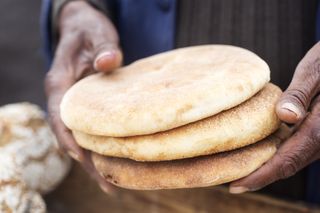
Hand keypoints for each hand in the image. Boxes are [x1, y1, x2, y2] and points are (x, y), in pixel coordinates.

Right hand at [45, 1, 121, 193]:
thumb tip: (109, 62)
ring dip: (94, 160)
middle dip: (86, 161)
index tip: (83, 159)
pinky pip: (89, 131)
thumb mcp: (96, 34)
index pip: (60, 116)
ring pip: (80, 138)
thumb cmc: (89, 31)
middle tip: (107, 184)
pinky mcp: (86, 108)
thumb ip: (103, 48)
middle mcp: (63, 98)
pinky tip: (114, 161)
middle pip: (70, 135)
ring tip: (113, 184)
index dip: (69, 139)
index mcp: (60, 83)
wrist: (85, 29)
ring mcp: (74, 105)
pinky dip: (99, 147)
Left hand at [229, 42, 319, 193]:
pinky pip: (294, 148)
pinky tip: (257, 150)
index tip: (236, 186)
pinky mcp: (315, 130)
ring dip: (266, 167)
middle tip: (228, 181)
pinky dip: (275, 154)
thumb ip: (300, 95)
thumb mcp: (316, 71)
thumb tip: (285, 117)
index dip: (261, 176)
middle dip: (258, 175)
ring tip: (237, 170)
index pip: (287, 160)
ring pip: (291, 159)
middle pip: (287, 165)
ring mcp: (319, 136)